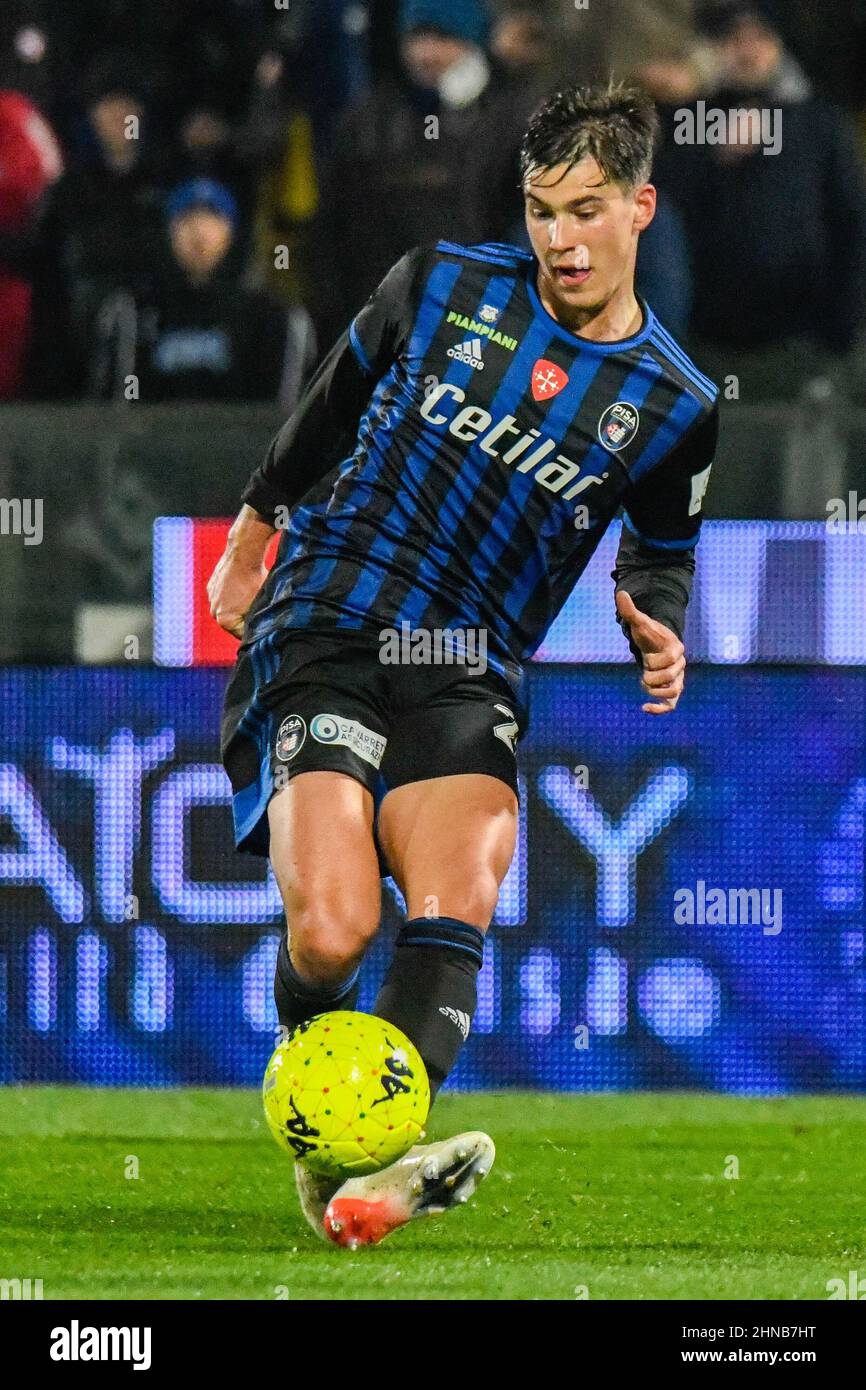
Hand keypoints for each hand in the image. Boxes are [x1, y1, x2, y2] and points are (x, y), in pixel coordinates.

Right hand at [207, 547, 267, 639]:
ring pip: (229, 608)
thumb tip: (263, 631)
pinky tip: (243, 586)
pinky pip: (225, 596)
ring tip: (251, 595)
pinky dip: (233, 594)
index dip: (255, 629)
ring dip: (239, 606)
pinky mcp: (211, 586)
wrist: (244, 553)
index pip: (242, 634)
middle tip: (259, 608)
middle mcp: (213, 611)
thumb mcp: (261, 605)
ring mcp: (211, 598)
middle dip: (246, 617)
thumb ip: (257, 621)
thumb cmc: (256, 580)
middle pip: (234, 622)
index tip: (263, 621)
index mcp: (224, 620)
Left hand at [615, 590, 685, 714]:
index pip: (671, 659)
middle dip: (653, 677)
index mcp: (676, 648)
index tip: (647, 657)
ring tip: (644, 685)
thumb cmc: (648, 634)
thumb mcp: (639, 622)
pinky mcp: (671, 691)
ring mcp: (677, 679)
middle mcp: (680, 665)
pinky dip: (659, 710)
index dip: (655, 661)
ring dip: (656, 692)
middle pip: (673, 678)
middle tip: (644, 673)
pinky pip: (671, 705)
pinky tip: (644, 708)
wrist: (655, 645)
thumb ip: (630, 610)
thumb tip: (620, 594)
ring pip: (674, 693)